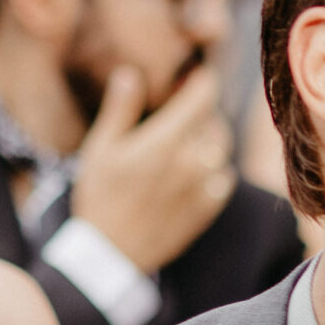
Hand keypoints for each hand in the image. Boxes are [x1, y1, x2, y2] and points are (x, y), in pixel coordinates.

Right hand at [69, 66, 234, 273]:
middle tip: (180, 111)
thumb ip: (122, 108)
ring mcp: (205, 185)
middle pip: (214, 121)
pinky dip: (213, 169)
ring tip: (182, 142)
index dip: (203, 80)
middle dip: (201, 111)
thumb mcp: (102, 147)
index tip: (195, 74)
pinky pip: (224, 177)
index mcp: (166, 140)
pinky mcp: (210, 207)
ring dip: (207, 139)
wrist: (112, 251)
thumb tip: (131, 73)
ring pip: (221, 148)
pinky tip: (190, 172)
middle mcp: (193, 160)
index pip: (203, 96)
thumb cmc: (100, 195)